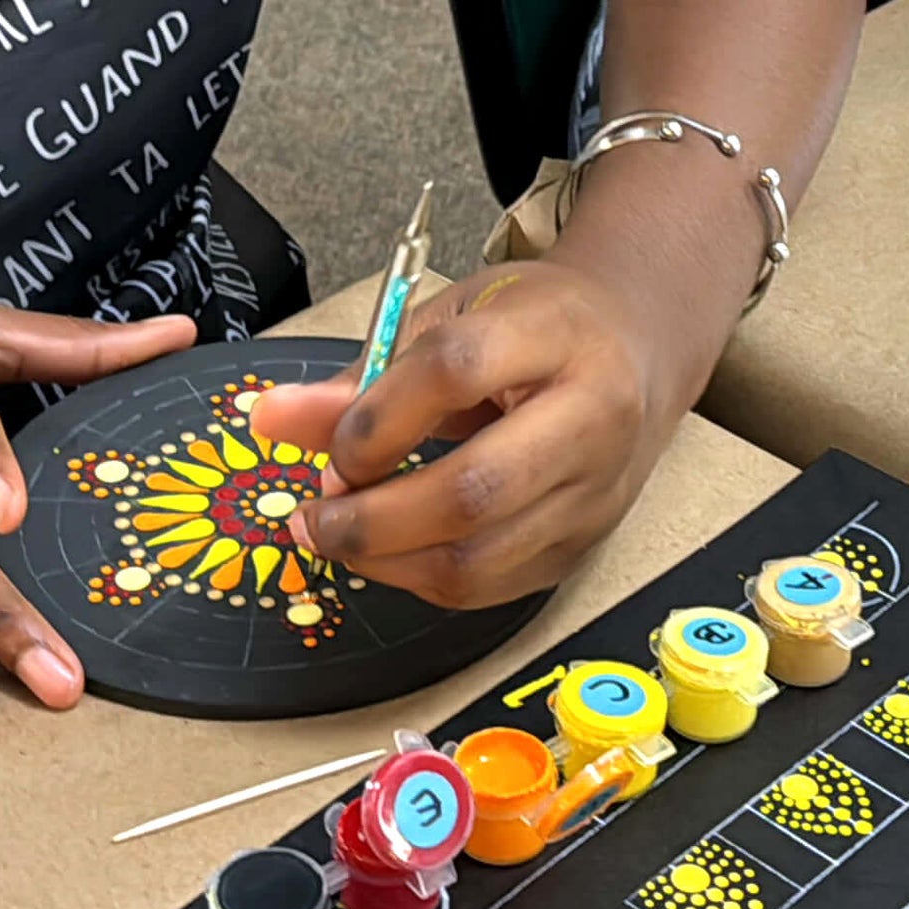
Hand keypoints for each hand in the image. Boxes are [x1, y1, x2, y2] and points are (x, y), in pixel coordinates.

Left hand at [245, 262, 683, 610]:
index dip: (376, 416)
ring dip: (385, 561)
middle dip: (370, 518)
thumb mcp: (453, 318)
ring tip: (337, 534)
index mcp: (559, 335)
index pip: (456, 371)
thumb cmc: (537, 327)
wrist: (637, 354)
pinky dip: (421, 578)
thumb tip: (272, 419)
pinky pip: (488, 590)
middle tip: (313, 514)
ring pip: (478, 560)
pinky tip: (390, 549)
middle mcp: (593, 419)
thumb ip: (366, 373)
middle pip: (473, 490)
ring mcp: (593, 495)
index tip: (332, 441)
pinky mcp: (581, 548)